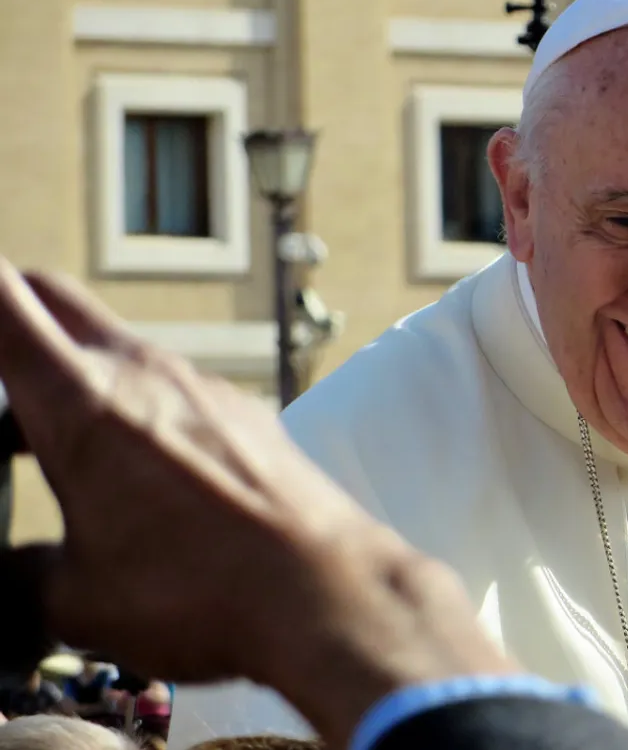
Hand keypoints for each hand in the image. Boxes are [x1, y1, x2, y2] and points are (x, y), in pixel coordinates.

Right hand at [0, 259, 518, 747]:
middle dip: (8, 318)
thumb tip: (12, 571)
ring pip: (114, 350)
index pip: (4, 298)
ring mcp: (202, 384)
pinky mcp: (242, 409)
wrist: (324, 588)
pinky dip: (134, 407)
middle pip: (56, 299)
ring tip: (46, 450)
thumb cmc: (198, 592)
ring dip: (73, 378)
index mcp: (83, 400)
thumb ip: (20, 574)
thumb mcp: (77, 599)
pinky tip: (136, 472)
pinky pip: (170, 386)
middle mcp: (145, 371)